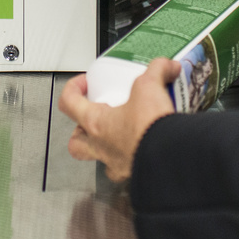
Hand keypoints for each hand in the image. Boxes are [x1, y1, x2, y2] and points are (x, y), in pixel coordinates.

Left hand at [59, 58, 179, 181]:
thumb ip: (157, 71)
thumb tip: (167, 65)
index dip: (72, 88)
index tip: (85, 83)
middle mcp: (101, 146)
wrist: (169, 158)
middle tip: (94, 117)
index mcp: (96, 122)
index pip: (69, 103)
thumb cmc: (149, 128)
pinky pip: (125, 168)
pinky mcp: (133, 173)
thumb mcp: (150, 87)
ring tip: (119, 133)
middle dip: (81, 129)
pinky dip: (130, 157)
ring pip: (98, 158)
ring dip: (105, 146)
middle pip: (76, 141)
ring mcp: (115, 163)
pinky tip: (142, 148)